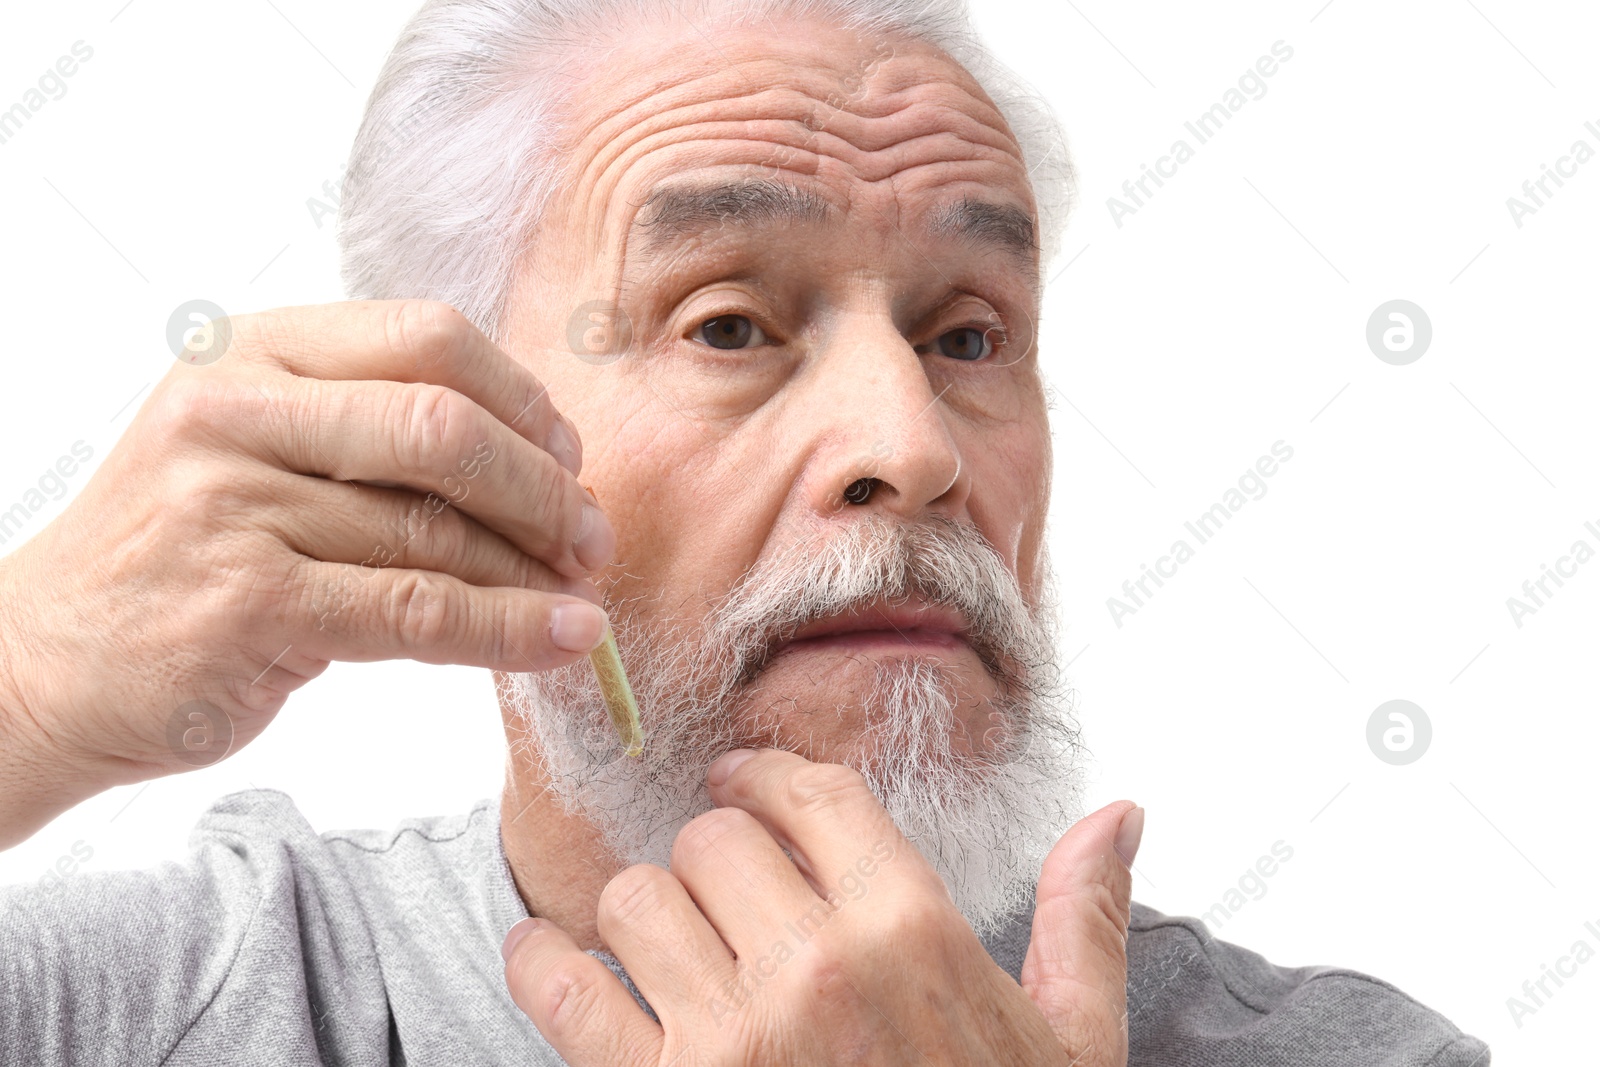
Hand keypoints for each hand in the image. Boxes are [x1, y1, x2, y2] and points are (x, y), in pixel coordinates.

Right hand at [0, 300, 613, 846]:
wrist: (41, 661)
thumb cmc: (181, 556)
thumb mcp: (256, 455)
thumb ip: (371, 436)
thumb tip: (544, 469)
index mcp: (253, 352)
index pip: (429, 337)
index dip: (523, 399)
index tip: (569, 458)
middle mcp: (238, 410)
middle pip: (446, 427)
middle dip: (545, 488)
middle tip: (592, 538)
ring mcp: (235, 504)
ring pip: (438, 529)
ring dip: (535, 571)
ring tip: (583, 598)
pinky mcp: (248, 603)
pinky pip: (416, 609)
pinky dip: (507, 628)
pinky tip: (560, 638)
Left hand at [501, 749, 1139, 1064]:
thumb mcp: (1076, 1043)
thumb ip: (1086, 920)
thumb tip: (1117, 816)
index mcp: (912, 931)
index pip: (812, 797)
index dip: (762, 773)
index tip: (737, 778)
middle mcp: (816, 967)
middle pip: (713, 839)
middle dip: (711, 856)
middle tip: (718, 889)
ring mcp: (731, 1040)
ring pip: (635, 899)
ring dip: (641, 913)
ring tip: (659, 938)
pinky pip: (568, 996)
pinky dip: (541, 966)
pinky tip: (542, 955)